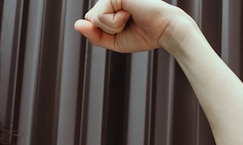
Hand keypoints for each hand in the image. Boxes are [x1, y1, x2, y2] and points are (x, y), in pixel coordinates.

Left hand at [74, 0, 194, 53]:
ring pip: (94, 18)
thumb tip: (77, 24)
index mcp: (111, 5)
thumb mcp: (115, 41)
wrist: (166, 30)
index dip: (105, 33)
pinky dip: (115, 23)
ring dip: (112, 27)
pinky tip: (130, 14)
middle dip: (107, 30)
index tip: (126, 28)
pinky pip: (101, 15)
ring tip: (130, 18)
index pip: (92, 22)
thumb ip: (95, 35)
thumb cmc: (145, 35)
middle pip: (90, 19)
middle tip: (129, 24)